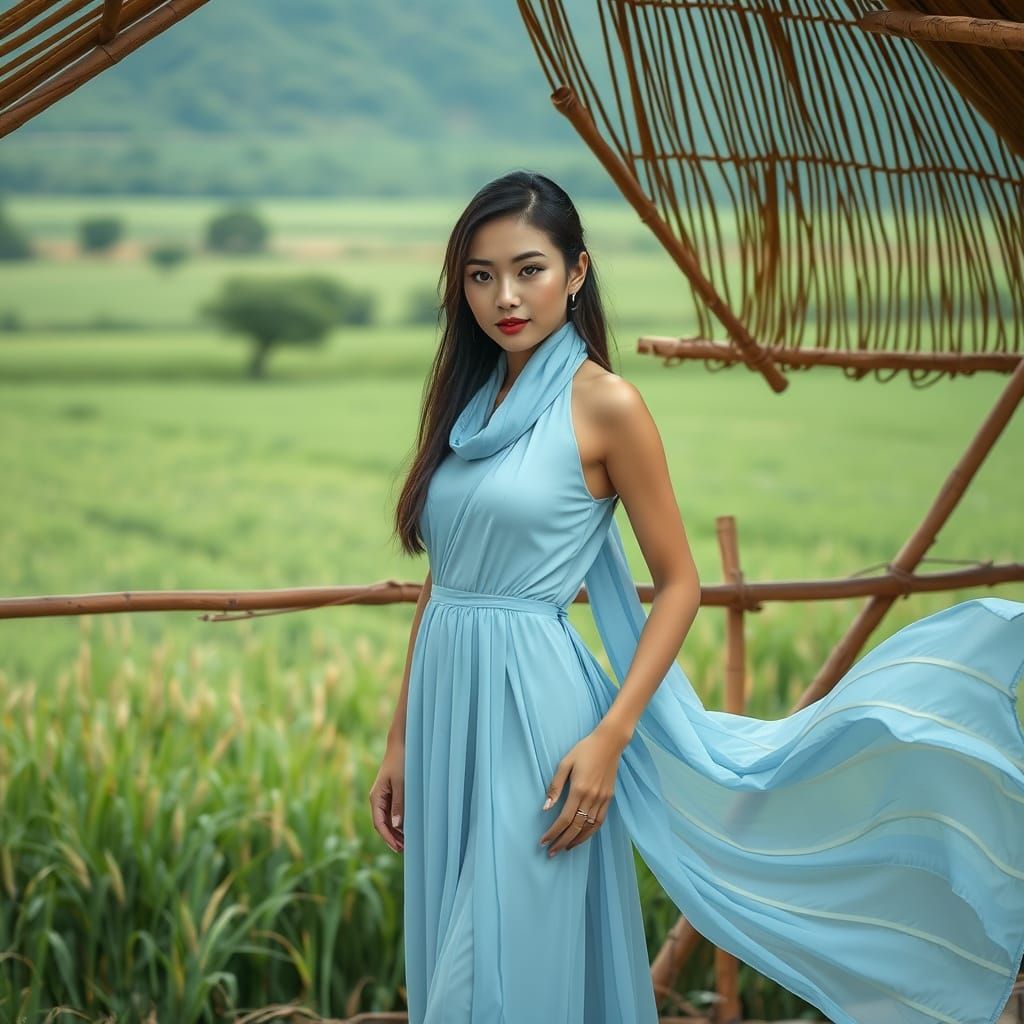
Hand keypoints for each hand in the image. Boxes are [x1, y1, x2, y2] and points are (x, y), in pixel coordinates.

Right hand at [369, 740, 404, 852]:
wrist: (401, 745)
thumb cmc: (400, 762)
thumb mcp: (401, 784)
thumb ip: (399, 804)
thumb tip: (397, 826)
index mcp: (376, 797)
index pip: (379, 824)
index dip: (388, 838)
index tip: (398, 848)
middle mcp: (378, 799)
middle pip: (382, 824)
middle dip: (392, 838)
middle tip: (405, 850)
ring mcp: (384, 796)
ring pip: (388, 819)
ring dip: (396, 832)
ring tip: (407, 843)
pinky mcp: (392, 793)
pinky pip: (393, 812)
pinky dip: (399, 822)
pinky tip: (408, 828)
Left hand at [539, 724, 624, 855]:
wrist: (609, 742)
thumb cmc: (584, 750)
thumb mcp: (565, 763)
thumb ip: (555, 786)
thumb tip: (546, 807)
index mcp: (579, 789)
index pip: (564, 819)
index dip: (553, 833)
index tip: (543, 842)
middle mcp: (592, 797)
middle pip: (575, 827)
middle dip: (562, 842)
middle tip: (551, 852)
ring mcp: (602, 799)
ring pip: (589, 828)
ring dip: (576, 840)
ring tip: (565, 848)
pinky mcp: (609, 798)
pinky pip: (600, 821)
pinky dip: (590, 832)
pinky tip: (582, 836)